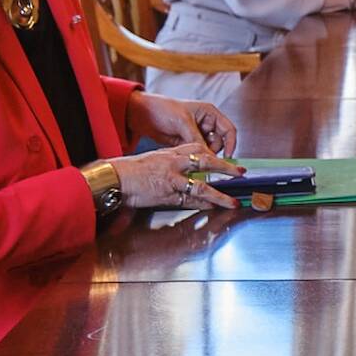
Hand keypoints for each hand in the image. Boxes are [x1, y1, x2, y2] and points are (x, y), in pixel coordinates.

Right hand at [110, 141, 244, 209]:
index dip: (213, 153)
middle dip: (226, 167)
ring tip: (232, 201)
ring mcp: (172, 178)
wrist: (115, 178)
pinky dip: (203, 204)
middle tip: (240, 172)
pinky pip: (190, 199)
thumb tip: (184, 172)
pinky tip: (213, 207)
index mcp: (171, 152)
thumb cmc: (130, 171)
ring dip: (220, 194)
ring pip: (202, 184)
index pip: (197, 148)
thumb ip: (170, 164)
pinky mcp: (167, 193)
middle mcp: (174, 162)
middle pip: (207, 161)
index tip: (225, 158)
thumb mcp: (153, 160)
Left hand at [128, 90, 237, 156]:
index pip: (228, 129)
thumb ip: (197, 139)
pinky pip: (195, 153)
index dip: (231, 143)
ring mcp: (196, 134)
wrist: (141, 114)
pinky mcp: (186, 142)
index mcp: (209, 113)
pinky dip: (193, 157)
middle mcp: (205, 123)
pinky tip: (186, 158)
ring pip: (207, 150)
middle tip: (204, 158)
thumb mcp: (183, 122)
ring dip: (202, 155)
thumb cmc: (162, 108)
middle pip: (220, 142)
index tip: (228, 157)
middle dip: (214, 151)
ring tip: (191, 156)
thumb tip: (208, 156)